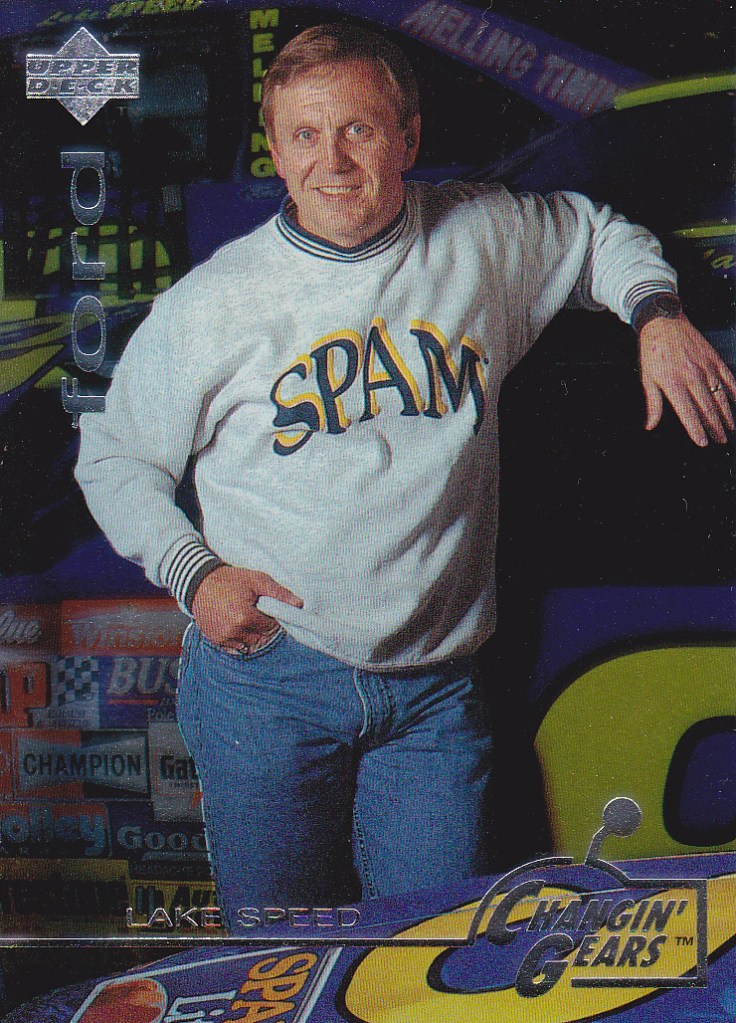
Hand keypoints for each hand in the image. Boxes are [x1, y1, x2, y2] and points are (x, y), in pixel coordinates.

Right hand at [191, 565, 302, 652]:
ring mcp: (223, 638)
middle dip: (262, 628)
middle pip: (261, 638)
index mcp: (244, 617)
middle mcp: (233, 631)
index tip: (265, 608)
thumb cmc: (231, 579)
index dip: (271, 618)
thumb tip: (299, 604)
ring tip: (246, 617)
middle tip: (255, 612)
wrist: (200, 582)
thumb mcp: (257, 580)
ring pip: (249, 644)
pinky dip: (240, 639)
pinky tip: (236, 624)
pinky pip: (236, 648)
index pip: (271, 627)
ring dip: (252, 635)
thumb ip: (279, 593)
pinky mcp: (215, 641)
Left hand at [639, 314, 735, 445]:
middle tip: (721, 441)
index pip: (688, 412)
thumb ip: (652, 403)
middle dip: (715, 427)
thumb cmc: (652, 352)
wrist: (663, 322)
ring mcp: (706, 367)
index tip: (703, 443)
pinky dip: (734, 392)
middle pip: (707, 408)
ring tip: (730, 428)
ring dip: (726, 414)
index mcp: (673, 383)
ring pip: (720, 396)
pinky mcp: (714, 359)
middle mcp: (692, 376)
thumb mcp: (647, 378)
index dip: (696, 430)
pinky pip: (728, 378)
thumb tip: (650, 425)